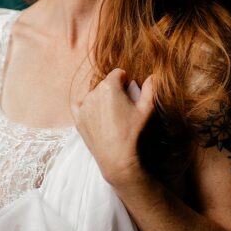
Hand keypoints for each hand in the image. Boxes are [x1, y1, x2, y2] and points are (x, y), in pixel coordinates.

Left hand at [70, 68, 156, 187]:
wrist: (116, 157)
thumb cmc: (132, 132)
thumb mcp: (146, 109)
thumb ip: (150, 89)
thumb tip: (152, 76)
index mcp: (109, 87)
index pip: (117, 73)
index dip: (125, 80)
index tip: (129, 90)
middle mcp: (93, 93)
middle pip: (105, 84)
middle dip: (114, 90)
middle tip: (123, 106)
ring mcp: (83, 106)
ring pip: (94, 95)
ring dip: (101, 99)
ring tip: (112, 115)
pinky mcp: (78, 118)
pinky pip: (80, 105)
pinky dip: (87, 107)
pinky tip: (96, 115)